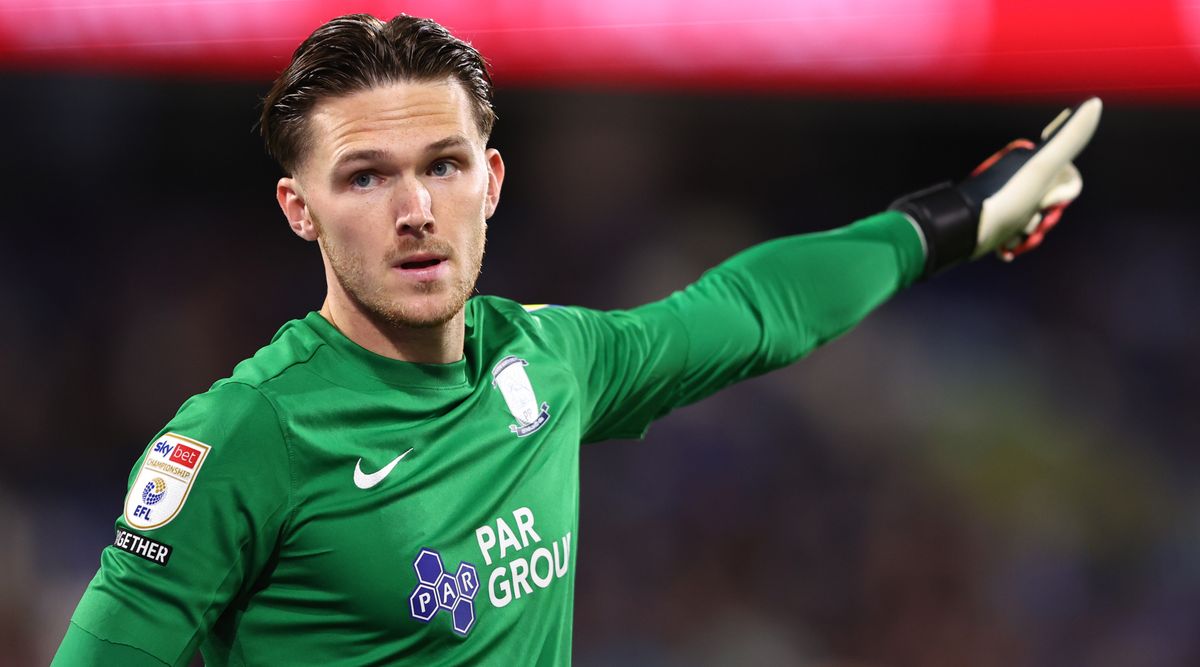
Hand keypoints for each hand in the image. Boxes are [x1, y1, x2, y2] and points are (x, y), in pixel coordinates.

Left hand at [890, 98, 1101, 275]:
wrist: (963, 230)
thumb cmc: (1005, 199)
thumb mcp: (1041, 167)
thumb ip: (1070, 137)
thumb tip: (1095, 102)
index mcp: (1032, 162)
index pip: (1068, 182)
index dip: (1061, 197)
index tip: (1045, 201)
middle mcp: (1020, 179)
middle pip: (1052, 205)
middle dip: (1043, 220)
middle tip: (1026, 226)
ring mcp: (1008, 202)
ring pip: (1035, 223)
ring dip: (1026, 234)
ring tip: (1010, 236)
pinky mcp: (996, 222)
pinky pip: (1015, 235)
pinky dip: (1012, 243)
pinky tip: (1002, 246)